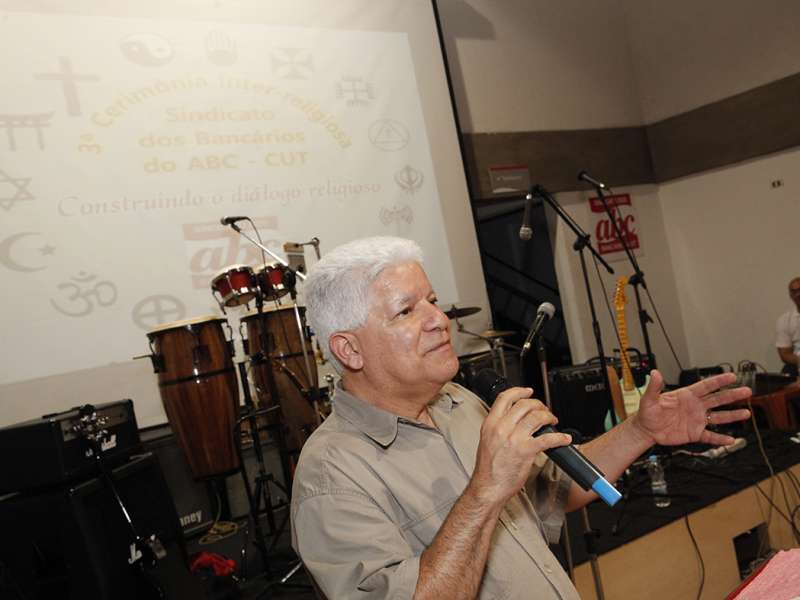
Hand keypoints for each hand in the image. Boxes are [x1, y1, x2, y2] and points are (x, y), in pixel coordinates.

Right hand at [471, 387, 570, 505]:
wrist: (488, 487)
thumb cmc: (488, 469)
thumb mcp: (488, 441)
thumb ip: (499, 428)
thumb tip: (514, 420)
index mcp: (490, 424)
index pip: (505, 398)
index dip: (519, 391)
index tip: (528, 391)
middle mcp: (501, 428)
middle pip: (524, 404)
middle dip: (538, 404)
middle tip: (544, 410)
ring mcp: (514, 438)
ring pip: (536, 416)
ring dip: (549, 416)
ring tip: (553, 420)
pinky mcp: (526, 451)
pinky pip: (548, 438)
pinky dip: (559, 437)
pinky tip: (563, 438)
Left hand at [632, 370, 750, 446]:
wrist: (646, 430)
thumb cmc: (647, 413)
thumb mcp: (649, 399)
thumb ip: (654, 387)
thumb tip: (655, 373)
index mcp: (686, 395)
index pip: (705, 386)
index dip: (718, 381)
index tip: (732, 376)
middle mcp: (695, 406)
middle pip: (717, 399)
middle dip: (732, 395)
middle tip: (747, 391)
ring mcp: (696, 420)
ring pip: (718, 417)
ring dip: (732, 415)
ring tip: (746, 413)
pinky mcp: (694, 433)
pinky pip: (710, 437)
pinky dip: (720, 439)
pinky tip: (731, 440)